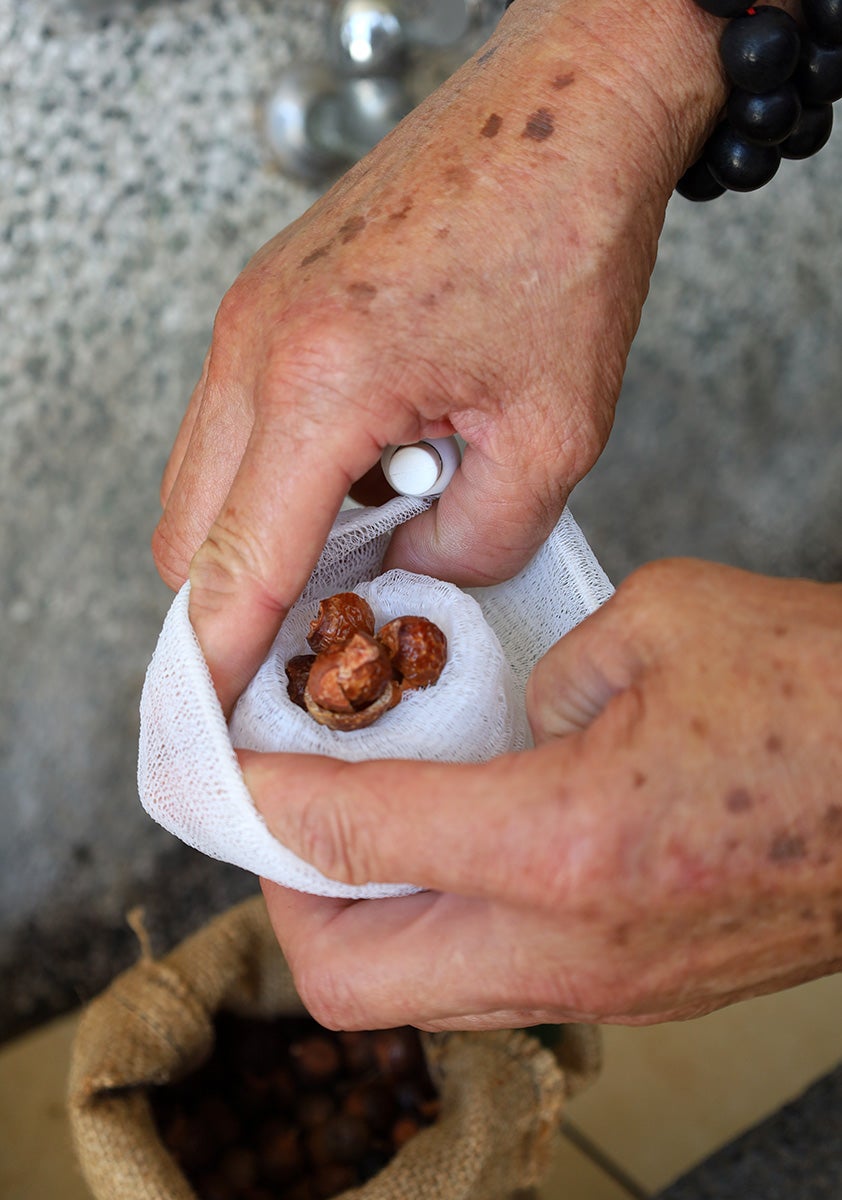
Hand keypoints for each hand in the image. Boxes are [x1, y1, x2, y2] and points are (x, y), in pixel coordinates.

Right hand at [151, 0, 724, 712]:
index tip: (212, 719)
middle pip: (190, 538)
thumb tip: (413, 574)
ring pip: (206, 483)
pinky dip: (284, 474)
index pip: (237, 567)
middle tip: (332, 623)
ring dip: (271, 533)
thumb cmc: (564, 237)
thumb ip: (473, 543)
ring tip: (381, 518)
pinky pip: (237, 426)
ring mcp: (250, 317)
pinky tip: (373, 459)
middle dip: (246, 602)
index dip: (216, 661)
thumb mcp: (553, 433)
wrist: (563, 108)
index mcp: (319, 382)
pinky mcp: (266, 302)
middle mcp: (257, 346)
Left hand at [245, 561, 841, 1030]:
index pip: (345, 840)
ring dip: (363, 913)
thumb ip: (546, 670)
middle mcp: (572, 944)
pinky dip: (440, 922)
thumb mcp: (664, 624)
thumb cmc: (826, 697)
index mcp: (564, 842)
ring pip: (415, 994)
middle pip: (346, 978)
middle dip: (287, 893)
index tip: (226, 763)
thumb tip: (501, 711)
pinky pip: (488, 981)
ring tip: (366, 820)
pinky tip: (464, 842)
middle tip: (291, 808)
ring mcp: (607, 985)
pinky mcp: (639, 989)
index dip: (258, 799)